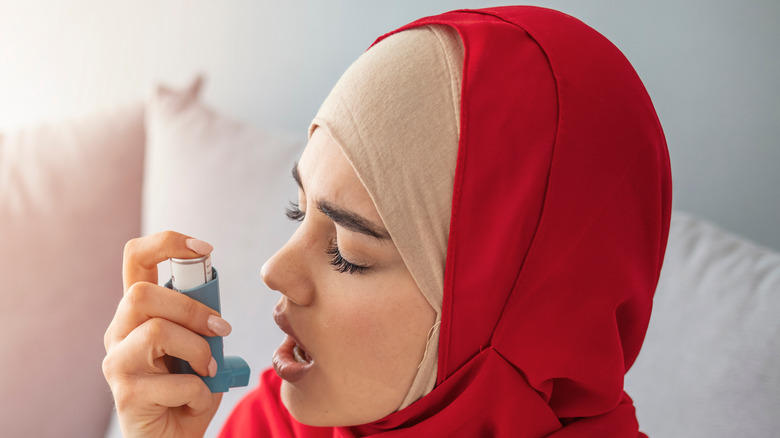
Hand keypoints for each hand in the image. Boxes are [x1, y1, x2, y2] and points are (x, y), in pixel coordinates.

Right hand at [103, 231, 229, 436]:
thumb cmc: (189, 389)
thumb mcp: (200, 346)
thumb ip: (200, 321)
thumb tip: (213, 305)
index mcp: (137, 313)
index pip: (135, 259)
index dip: (166, 243)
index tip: (204, 249)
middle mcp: (118, 332)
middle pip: (143, 294)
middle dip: (193, 309)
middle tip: (222, 330)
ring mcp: (116, 363)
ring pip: (157, 331)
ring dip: (197, 349)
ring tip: (208, 369)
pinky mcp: (125, 395)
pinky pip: (175, 379)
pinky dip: (200, 389)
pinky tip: (195, 399)